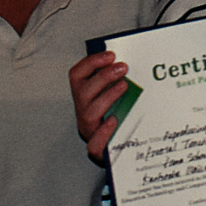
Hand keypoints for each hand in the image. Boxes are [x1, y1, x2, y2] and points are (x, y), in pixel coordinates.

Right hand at [69, 50, 128, 164]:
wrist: (118, 151)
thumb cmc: (118, 118)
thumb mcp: (115, 96)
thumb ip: (117, 81)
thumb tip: (128, 63)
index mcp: (83, 97)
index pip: (77, 75)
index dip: (91, 62)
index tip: (111, 54)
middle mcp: (83, 113)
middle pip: (83, 92)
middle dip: (103, 77)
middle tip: (123, 68)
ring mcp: (89, 131)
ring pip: (89, 113)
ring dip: (107, 96)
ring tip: (124, 86)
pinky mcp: (98, 151)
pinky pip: (94, 144)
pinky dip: (104, 132)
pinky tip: (114, 120)